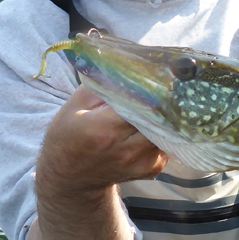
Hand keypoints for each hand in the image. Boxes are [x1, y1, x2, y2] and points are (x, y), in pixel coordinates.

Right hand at [37, 85, 166, 192]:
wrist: (69, 175)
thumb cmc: (69, 134)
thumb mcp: (76, 103)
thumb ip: (102, 83)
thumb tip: (128, 64)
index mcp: (105, 129)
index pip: (141, 102)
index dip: (150, 87)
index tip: (157, 74)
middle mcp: (126, 148)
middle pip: (159, 117)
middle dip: (164, 100)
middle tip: (169, 84)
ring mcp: (141, 161)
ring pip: (168, 130)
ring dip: (166, 116)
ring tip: (162, 103)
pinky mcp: (151, 168)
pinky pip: (167, 143)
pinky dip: (164, 132)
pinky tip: (152, 124)